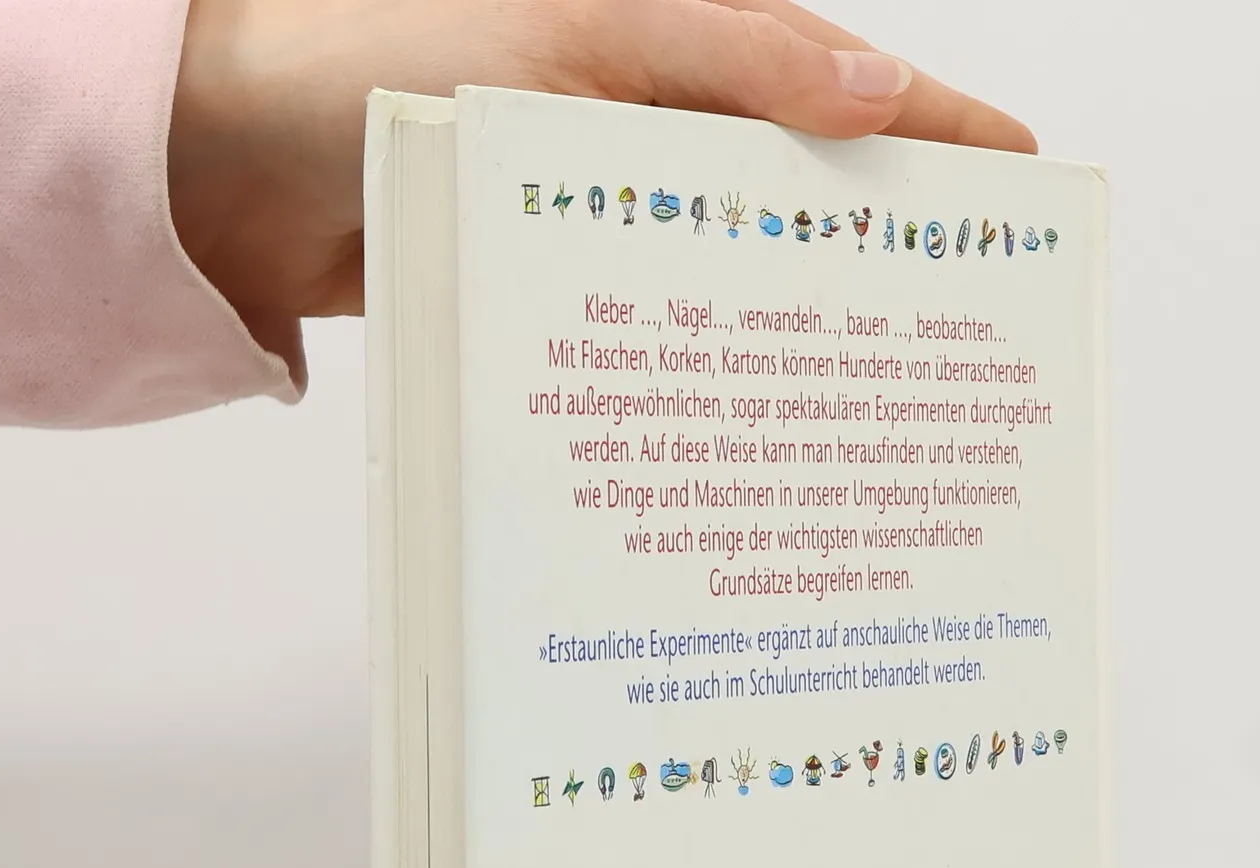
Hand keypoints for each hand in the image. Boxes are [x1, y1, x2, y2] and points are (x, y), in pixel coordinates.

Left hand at [168, 0, 1035, 343]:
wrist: (231, 168)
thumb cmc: (378, 66)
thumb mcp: (572, 36)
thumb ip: (724, 60)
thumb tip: (871, 101)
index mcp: (676, 56)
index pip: (841, 94)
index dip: (937, 137)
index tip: (1027, 187)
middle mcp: (653, 141)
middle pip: (805, 206)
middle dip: (888, 265)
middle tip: (967, 339)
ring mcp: (607, 225)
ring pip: (735, 288)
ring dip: (795, 346)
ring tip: (875, 419)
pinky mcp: (558, 299)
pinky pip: (657, 342)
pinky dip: (702, 385)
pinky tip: (744, 436)